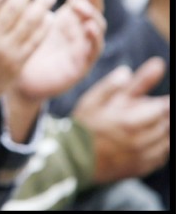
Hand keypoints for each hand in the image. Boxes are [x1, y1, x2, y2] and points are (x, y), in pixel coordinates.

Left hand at [17, 0, 105, 99]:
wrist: (19, 83)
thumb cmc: (22, 49)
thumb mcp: (23, 20)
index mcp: (66, 19)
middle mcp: (77, 31)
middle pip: (93, 8)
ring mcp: (81, 48)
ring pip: (96, 27)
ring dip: (91, 14)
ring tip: (80, 4)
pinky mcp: (81, 66)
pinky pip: (92, 51)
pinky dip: (93, 38)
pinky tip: (88, 27)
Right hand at [73, 57, 169, 183]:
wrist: (72, 158)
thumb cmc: (82, 127)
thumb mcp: (92, 101)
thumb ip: (112, 85)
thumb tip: (126, 70)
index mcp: (128, 122)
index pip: (163, 108)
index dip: (166, 102)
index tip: (164, 98)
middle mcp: (139, 141)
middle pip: (166, 124)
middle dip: (163, 113)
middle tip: (154, 106)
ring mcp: (141, 157)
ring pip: (167, 140)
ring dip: (163, 129)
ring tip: (149, 121)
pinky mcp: (141, 168)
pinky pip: (162, 156)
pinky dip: (160, 145)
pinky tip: (148, 138)